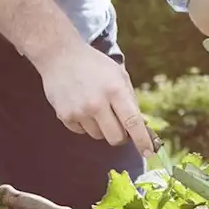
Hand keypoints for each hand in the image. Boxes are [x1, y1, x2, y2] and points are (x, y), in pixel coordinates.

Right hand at [35, 42, 155, 156]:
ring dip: (101, 128)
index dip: (142, 140)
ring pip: (98, 136)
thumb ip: (130, 99)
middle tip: (119, 126)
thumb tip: (141, 125)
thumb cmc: (94, 65)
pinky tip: (82, 107)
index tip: (148, 153)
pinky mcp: (64, 116)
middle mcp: (97, 103)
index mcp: (115, 90)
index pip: (133, 122)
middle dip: (121, 136)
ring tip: (96, 107)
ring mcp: (79, 111)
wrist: (60, 56)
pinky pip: (81, 132)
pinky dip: (85, 124)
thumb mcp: (119, 75)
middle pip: (116, 138)